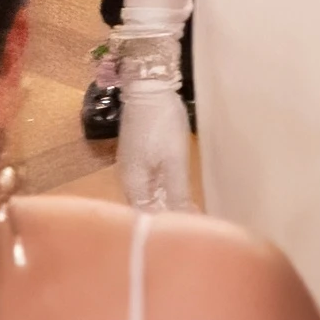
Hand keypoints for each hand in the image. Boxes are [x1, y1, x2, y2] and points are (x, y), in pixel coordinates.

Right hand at [106, 47, 192, 212]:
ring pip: (147, 194)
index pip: (147, 217)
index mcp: (133, 184)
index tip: (189, 231)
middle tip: (192, 225)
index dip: (167, 227)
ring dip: (165, 204)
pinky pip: (149, 181)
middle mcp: (127, 179)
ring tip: (188, 212)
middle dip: (166, 217)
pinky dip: (163, 190)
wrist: (148, 88)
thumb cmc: (161, 124)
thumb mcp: (174, 161)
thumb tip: (184, 221)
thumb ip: (177, 193)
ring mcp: (131, 166)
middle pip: (145, 207)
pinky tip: (176, 191)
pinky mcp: (138, 156)